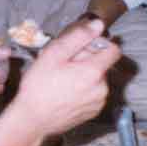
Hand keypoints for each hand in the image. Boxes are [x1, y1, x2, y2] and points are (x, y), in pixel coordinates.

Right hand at [13, 19, 120, 140]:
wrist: (32, 121)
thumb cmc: (39, 87)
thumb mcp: (54, 54)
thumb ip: (78, 37)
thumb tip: (98, 24)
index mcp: (95, 72)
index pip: (114, 49)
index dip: (99, 43)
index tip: (82, 46)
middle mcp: (102, 88)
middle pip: (103, 64)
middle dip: (87, 60)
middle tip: (64, 64)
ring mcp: (99, 102)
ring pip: (98, 79)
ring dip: (85, 75)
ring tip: (63, 79)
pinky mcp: (93, 112)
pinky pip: (94, 93)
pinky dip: (84, 89)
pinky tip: (66, 92)